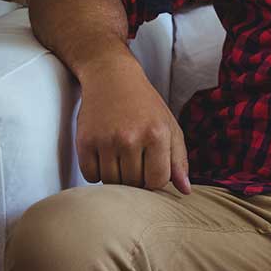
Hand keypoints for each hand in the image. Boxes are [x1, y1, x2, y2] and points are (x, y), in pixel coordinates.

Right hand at [74, 53, 190, 193]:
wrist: (112, 79)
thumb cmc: (145, 106)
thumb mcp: (169, 127)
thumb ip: (179, 160)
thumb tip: (185, 191)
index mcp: (157, 135)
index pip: (157, 180)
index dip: (155, 181)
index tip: (152, 171)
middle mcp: (131, 138)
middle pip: (134, 183)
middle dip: (136, 179)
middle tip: (135, 162)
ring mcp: (106, 140)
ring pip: (111, 182)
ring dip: (116, 177)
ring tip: (121, 158)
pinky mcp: (84, 141)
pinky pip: (90, 176)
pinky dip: (97, 173)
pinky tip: (105, 157)